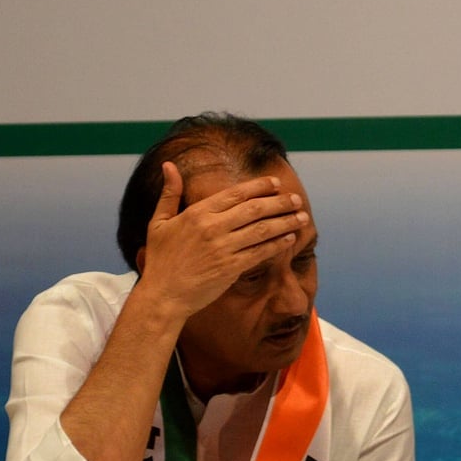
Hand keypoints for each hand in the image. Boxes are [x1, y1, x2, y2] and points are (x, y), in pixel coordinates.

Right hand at [136, 161, 308, 316]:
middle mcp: (212, 228)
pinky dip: (277, 244)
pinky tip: (290, 238)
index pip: (235, 194)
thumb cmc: (161, 259)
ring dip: (285, 222)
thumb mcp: (158, 222)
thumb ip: (169, 193)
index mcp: (197, 213)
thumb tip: (169, 165)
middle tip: (296, 199)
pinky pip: (260, 252)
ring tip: (302, 216)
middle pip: (254, 209)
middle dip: (279, 202)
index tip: (276, 183)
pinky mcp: (231, 268)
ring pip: (262, 230)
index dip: (259, 187)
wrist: (162, 295)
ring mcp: (223, 248)